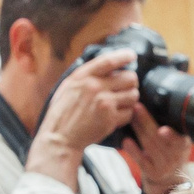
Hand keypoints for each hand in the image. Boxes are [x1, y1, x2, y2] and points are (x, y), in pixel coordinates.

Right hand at [25, 50, 138, 186]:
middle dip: (130, 83)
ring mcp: (104, 103)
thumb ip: (85, 77)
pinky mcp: (110, 119)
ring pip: (133, 95)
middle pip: (129, 78)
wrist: (60, 137)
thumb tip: (106, 68)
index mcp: (83, 76)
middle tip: (126, 88)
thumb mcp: (67, 87)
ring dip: (130, 99)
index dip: (123, 56)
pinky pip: (129, 113)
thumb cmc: (62, 113)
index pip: (109, 60)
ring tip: (121, 103)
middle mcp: (95, 87)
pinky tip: (115, 117)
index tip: (132, 55)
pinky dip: (125, 115)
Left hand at [128, 103, 191, 193]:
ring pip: (149, 147)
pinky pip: (141, 161)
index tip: (162, 130)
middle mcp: (176, 157)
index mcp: (184, 144)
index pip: (179, 140)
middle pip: (159, 139)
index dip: (171, 136)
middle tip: (136, 107)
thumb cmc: (171, 151)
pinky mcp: (152, 173)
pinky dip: (133, 151)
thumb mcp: (177, 139)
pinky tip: (126, 142)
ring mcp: (164, 166)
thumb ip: (172, 125)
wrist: (169, 179)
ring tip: (129, 117)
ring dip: (138, 131)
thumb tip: (158, 97)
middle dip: (146, 122)